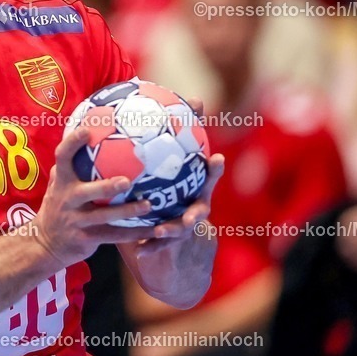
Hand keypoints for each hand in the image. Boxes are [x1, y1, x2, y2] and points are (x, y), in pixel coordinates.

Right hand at [30, 127, 166, 267]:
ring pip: (105, 217)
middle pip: (87, 192)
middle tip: (127, 181)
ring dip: (128, 211)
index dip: (72, 143)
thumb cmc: (58, 206)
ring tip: (148, 205)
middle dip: (106, 187)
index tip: (88, 131)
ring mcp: (76, 221)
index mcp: (61, 181)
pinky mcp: (86, 239)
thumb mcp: (57, 184)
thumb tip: (89, 131)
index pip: (62, 158)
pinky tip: (153, 229)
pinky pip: (114, 236)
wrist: (45, 244)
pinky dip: (135, 233)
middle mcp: (67, 200)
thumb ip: (70, 165)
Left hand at [124, 97, 224, 306]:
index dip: (214, 169)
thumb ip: (165, 139)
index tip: (217, 158)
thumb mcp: (161, 164)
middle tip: (193, 212)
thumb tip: (167, 105)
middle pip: (200, 209)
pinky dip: (150, 247)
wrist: (162, 228)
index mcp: (194, 188)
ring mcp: (182, 226)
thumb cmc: (162, 186)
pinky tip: (139, 249)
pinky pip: (159, 245)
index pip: (207, 176)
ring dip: (172, 231)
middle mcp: (193, 207)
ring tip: (159, 230)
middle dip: (198, 209)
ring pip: (180, 230)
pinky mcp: (167, 242)